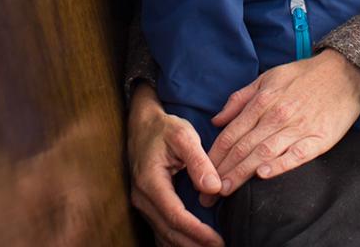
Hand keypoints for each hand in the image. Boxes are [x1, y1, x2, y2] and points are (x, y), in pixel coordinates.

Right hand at [125, 85, 223, 246]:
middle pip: (168, 232)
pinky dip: (177, 240)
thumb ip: (199, 162)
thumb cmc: (164, 128)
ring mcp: (143, 203)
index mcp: (150, 182)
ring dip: (186, 246)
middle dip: (194, 245)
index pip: (175, 216)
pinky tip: (194, 244)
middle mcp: (142, 198)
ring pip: (163, 235)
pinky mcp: (148, 205)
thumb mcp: (183, 136)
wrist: (142, 124)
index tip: (218, 241)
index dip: (197, 232)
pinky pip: (161, 229)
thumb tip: (213, 188)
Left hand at [207, 49, 359, 194]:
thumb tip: (216, 121)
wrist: (344, 71)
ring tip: (226, 190)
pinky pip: (297, 155)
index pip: (231, 134)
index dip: (214, 156)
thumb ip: (240, 99)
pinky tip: (264, 175)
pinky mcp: (319, 138)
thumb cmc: (303, 75)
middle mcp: (277, 115)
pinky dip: (280, 165)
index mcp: (262, 101)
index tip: (201, 174)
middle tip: (207, 194)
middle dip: (222, 172)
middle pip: (243, 147)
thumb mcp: (267, 78)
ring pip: (263, 153)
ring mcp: (298, 128)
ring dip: (242, 173)